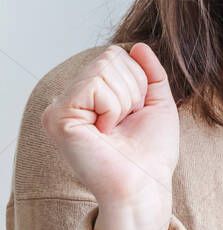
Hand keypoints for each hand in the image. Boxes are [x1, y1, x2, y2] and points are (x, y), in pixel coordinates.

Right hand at [41, 43, 179, 229]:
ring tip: (115, 128)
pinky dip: (113, 108)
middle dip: (133, 88)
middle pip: (110, 57)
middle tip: (125, 122)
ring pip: (104, 68)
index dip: (138, 81)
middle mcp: (69, 99)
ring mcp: (59, 108)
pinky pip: (95, 86)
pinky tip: (105, 132)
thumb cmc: (151, 150)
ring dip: (125, 100)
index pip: (116, 54)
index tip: (134, 113)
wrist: (146, 183)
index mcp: (89, 95)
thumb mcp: (157, 101)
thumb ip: (150, 72)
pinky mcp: (58, 118)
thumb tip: (138, 46)